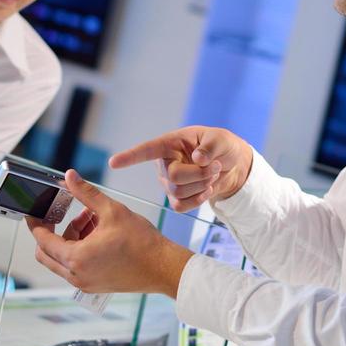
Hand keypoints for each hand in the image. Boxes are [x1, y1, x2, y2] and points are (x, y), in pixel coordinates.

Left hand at [26, 169, 192, 297]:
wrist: (163, 267)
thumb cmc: (141, 243)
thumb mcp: (111, 211)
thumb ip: (86, 193)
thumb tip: (69, 177)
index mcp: (76, 258)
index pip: (42, 240)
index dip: (35, 224)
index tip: (33, 213)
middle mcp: (76, 275)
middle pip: (46, 254)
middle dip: (52, 232)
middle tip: (60, 215)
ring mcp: (85, 283)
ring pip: (62, 259)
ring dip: (69, 239)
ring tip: (91, 218)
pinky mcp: (94, 285)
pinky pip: (75, 266)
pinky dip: (79, 249)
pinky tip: (98, 233)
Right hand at [109, 125, 253, 212]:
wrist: (232, 165)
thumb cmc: (222, 147)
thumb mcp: (221, 140)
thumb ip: (210, 147)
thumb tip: (198, 159)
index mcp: (170, 144)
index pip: (147, 150)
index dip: (130, 157)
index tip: (113, 162)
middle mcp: (164, 164)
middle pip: (173, 177)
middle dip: (199, 174)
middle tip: (214, 166)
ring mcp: (168, 183)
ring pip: (178, 192)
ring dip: (202, 184)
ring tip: (213, 173)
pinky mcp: (177, 198)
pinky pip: (180, 206)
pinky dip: (197, 200)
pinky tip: (206, 191)